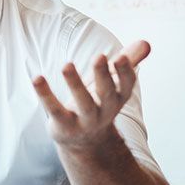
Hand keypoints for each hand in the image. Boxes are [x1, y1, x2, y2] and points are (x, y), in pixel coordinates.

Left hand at [33, 40, 151, 151]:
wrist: (84, 142)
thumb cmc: (99, 102)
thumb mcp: (113, 82)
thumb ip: (129, 61)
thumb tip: (146, 42)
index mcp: (118, 98)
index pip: (126, 85)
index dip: (125, 73)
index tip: (121, 57)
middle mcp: (104, 112)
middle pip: (106, 94)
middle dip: (103, 76)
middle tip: (100, 56)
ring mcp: (84, 121)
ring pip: (82, 103)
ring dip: (75, 84)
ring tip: (67, 65)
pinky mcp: (64, 126)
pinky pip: (54, 109)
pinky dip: (45, 94)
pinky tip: (37, 78)